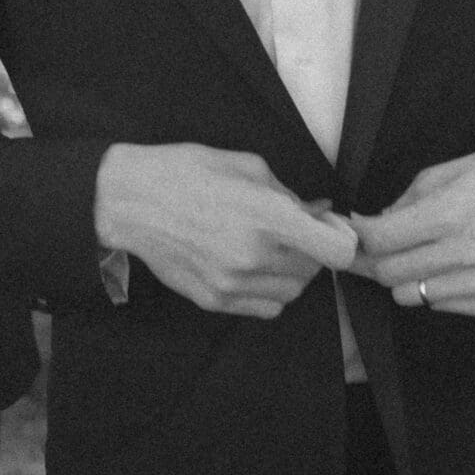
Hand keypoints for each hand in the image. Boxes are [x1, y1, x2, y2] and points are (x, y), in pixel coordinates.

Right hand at [94, 144, 358, 318]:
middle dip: (311, 250)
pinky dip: (269, 291)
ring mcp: (233, 283)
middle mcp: (255, 255)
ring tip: (269, 249)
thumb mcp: (247, 166)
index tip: (330, 229)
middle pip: (315, 271)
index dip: (342, 240)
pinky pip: (266, 308)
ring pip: (292, 293)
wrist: (131, 201)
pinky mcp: (216, 301)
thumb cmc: (189, 172)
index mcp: (268, 216)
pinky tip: (252, 267)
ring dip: (291, 273)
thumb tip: (319, 213)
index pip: (336, 251)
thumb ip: (289, 195)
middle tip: (291, 231)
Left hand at [351, 147, 474, 319]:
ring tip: (419, 256)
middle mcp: (467, 252)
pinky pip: (443, 307)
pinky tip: (450, 269)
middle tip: (377, 250)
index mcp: (451, 213)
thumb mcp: (448, 172)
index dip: (360, 237)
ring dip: (406, 278)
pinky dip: (437, 290)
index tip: (355, 232)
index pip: (382, 240)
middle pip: (390, 274)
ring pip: (412, 296)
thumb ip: (407, 201)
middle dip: (374, 261)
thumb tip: (375, 225)